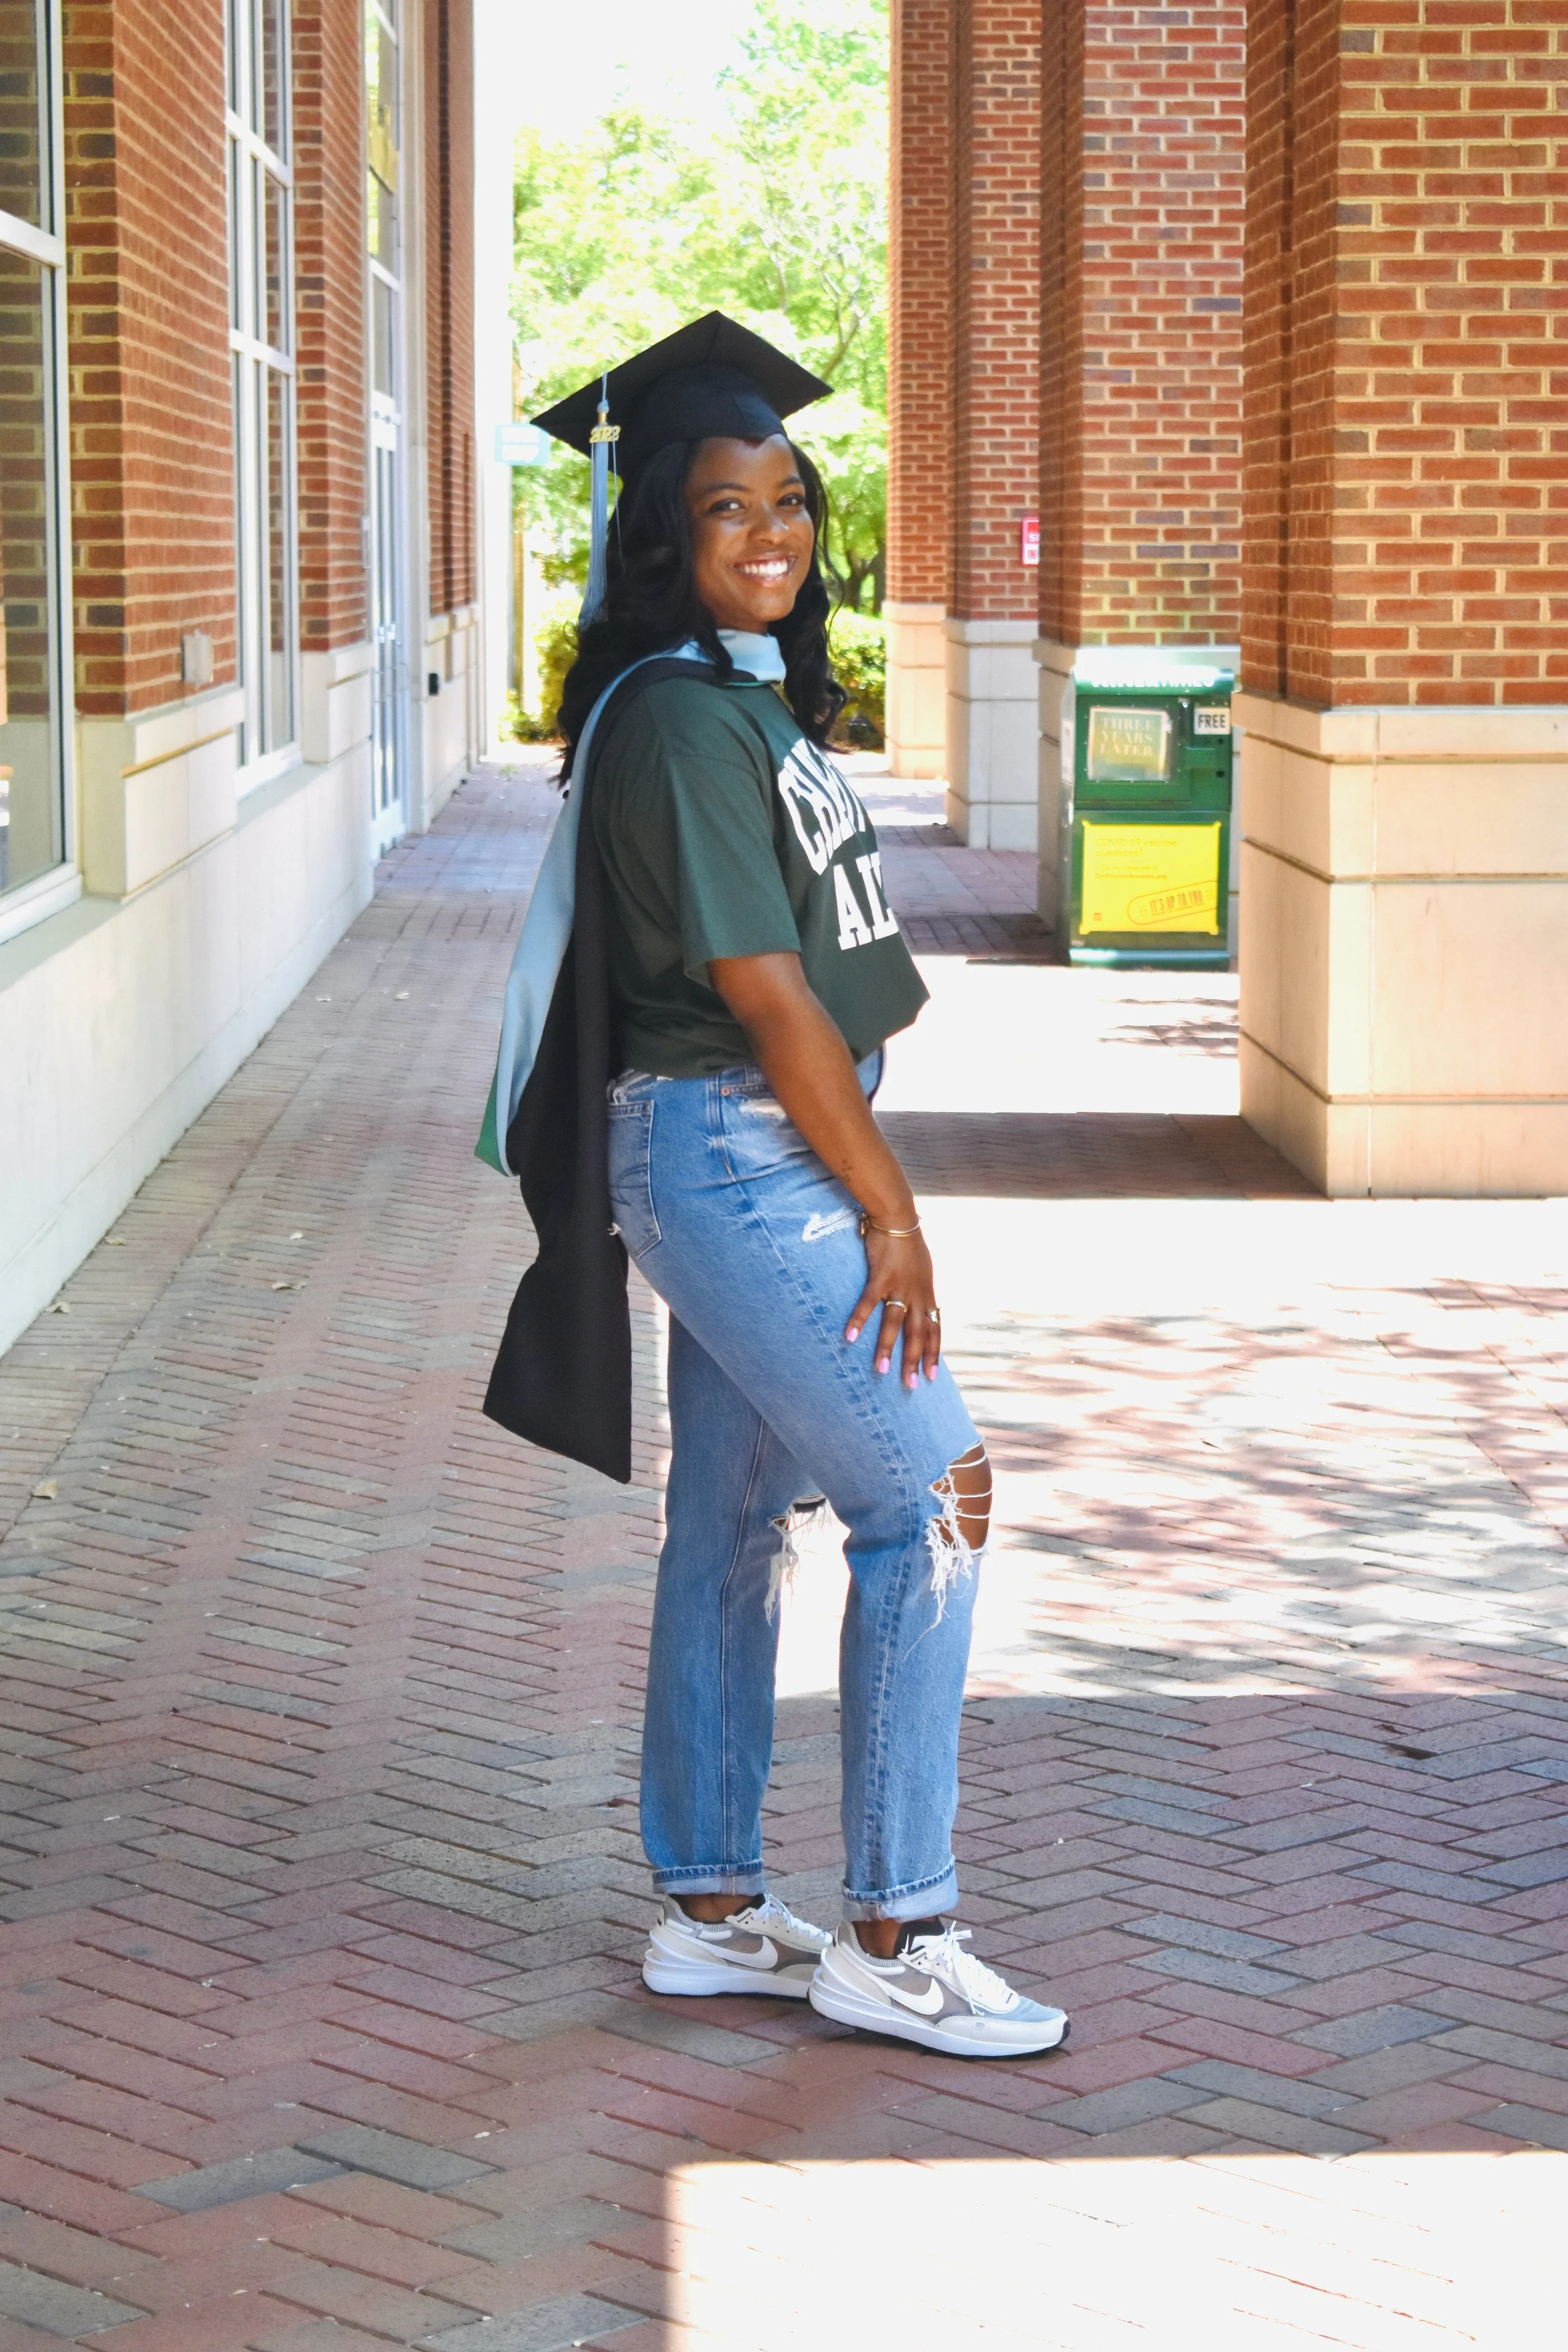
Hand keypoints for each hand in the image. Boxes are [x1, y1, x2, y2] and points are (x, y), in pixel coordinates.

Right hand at [845, 1226, 941, 1389]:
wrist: (898, 1217)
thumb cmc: (907, 1242)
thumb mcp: (922, 1268)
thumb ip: (921, 1288)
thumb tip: (922, 1303)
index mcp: (927, 1293)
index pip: (934, 1329)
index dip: (934, 1352)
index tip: (933, 1375)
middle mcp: (917, 1294)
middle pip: (918, 1334)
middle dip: (915, 1361)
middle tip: (911, 1385)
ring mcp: (899, 1286)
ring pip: (894, 1325)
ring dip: (887, 1349)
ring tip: (881, 1371)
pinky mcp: (880, 1277)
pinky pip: (868, 1304)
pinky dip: (859, 1321)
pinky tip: (850, 1337)